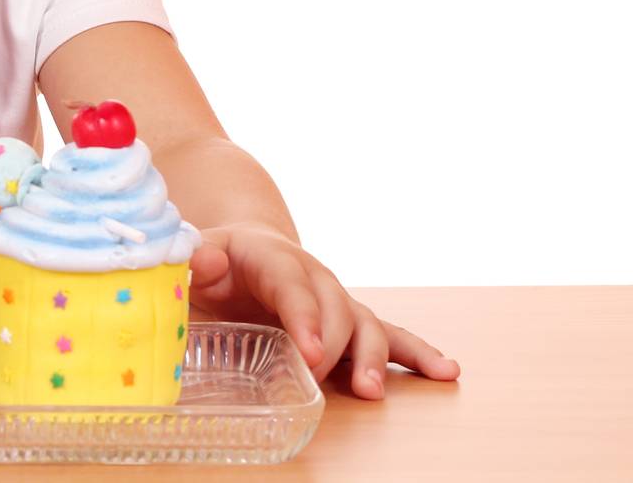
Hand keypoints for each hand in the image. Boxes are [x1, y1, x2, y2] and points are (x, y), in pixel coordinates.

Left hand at [188, 224, 460, 398]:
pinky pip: (389, 335)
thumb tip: (202, 261)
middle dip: (335, 345)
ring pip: (365, 324)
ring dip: (373, 358)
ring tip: (370, 391)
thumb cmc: (214, 262)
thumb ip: (194, 259)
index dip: (304, 317)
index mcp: (271, 257)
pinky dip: (417, 353)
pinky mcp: (349, 320)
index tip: (309, 351)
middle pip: (334, 308)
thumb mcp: (197, 255)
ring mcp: (335, 298)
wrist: (241, 249)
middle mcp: (313, 275)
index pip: (292, 284)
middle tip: (329, 378)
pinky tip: (446, 371)